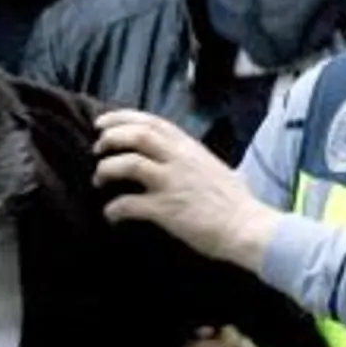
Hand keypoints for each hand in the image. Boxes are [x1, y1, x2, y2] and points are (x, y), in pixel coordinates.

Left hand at [93, 109, 280, 268]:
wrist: (248, 228)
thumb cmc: (237, 203)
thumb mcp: (216, 169)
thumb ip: (195, 160)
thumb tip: (185, 160)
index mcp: (190, 148)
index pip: (152, 121)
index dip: (123, 118)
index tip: (103, 123)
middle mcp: (180, 160)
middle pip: (137, 135)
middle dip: (111, 138)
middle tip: (97, 148)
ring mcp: (172, 183)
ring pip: (128, 163)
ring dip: (107, 169)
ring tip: (99, 178)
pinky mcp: (166, 209)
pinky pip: (129, 203)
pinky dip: (114, 208)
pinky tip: (111, 214)